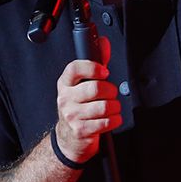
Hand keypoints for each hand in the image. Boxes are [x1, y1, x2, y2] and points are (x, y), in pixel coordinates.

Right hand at [54, 36, 120, 162]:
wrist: (69, 138)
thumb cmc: (78, 108)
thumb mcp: (82, 86)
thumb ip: (95, 65)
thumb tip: (103, 43)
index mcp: (65, 84)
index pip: (75, 69)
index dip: (92, 68)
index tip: (104, 72)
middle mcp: (65, 99)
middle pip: (95, 88)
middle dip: (110, 91)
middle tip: (111, 94)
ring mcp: (72, 116)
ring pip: (103, 107)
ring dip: (115, 107)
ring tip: (112, 108)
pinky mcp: (81, 130)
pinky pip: (106, 122)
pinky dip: (115, 120)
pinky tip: (112, 119)